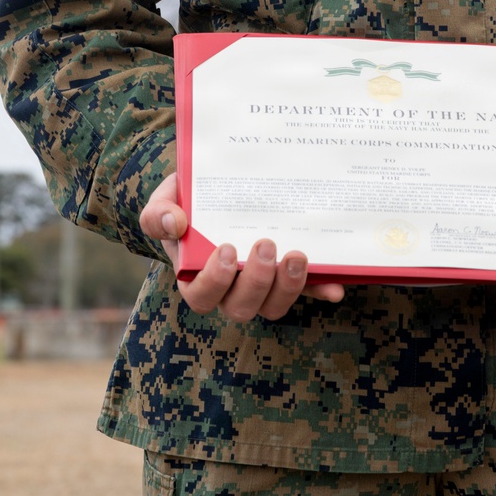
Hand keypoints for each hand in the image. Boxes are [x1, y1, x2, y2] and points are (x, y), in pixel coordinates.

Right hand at [139, 172, 344, 320]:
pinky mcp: (289, 274)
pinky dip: (322, 289)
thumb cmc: (185, 202)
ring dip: (289, 287)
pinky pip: (308, 290)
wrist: (214, 190)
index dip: (215, 282)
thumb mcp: (164, 201)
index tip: (226, 250)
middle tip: (266, 245)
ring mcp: (263, 284)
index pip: (201, 296)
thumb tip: (174, 223)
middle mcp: (231, 289)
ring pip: (274, 305)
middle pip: (242, 306)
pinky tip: (337, 285)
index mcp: (196, 277)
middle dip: (257, 281)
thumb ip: (158, 213)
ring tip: (297, 255)